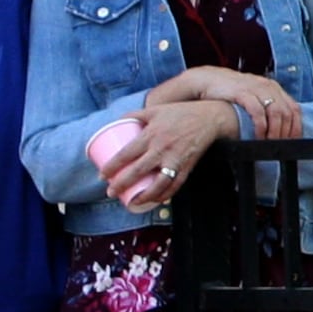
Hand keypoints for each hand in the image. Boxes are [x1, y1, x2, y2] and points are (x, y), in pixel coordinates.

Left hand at [105, 100, 242, 211]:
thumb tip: (117, 122)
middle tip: (110, 192)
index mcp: (151, 134)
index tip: (102, 175)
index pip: (126, 154)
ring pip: (157, 184)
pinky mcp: (187, 167)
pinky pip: (175, 186)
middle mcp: (162, 149)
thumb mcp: (155, 109)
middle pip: (137, 171)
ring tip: (132, 202)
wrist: (210, 117)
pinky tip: (155, 201)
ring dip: (143, 196)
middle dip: (121, 184)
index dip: (112, 166)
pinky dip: (165, 196)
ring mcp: (175, 159)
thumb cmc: (181, 112)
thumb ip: (135, 115)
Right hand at [148, 66, 301, 139]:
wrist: (208, 80)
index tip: (293, 142)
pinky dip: (261, 126)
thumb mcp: (254, 96)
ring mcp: (257, 89)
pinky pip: (258, 112)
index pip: (294, 109)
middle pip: (287, 113)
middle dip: (286, 133)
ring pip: (276, 113)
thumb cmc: (231, 92)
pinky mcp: (243, 93)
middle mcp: (268, 87)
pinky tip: (258, 137)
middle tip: (281, 146)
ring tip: (270, 144)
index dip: (296, 127)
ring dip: (275, 132)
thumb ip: (266, 107)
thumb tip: (278, 129)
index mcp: (274, 88)